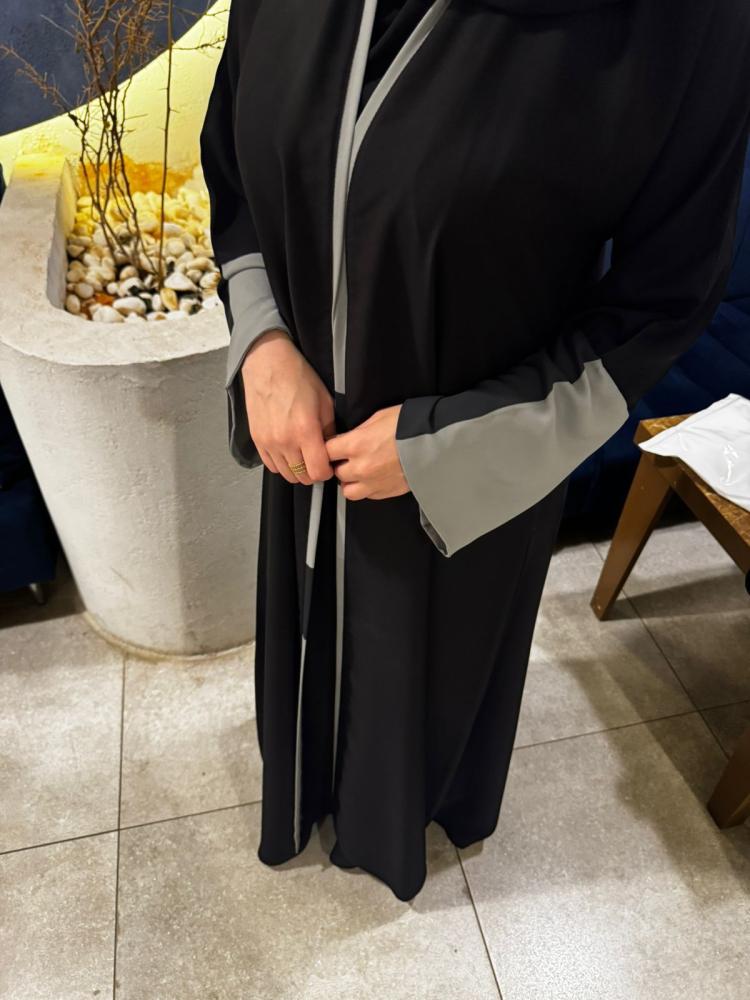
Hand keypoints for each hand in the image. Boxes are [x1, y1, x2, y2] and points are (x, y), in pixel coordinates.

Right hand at [241, 329, 334, 484]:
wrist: (268, 364)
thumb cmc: (299, 378)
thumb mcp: (324, 402)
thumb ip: (330, 430)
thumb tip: (332, 450)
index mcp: (305, 432)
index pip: (318, 472)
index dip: (327, 472)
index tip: (329, 465)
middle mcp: (285, 441)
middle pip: (302, 477)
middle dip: (313, 473)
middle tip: (318, 461)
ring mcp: (268, 442)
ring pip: (286, 474)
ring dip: (298, 471)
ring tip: (304, 458)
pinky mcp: (257, 440)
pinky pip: (271, 465)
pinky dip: (282, 465)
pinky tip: (289, 454)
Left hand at [325, 404, 409, 499]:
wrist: (436, 444)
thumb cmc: (410, 426)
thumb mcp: (379, 417)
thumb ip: (359, 431)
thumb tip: (350, 438)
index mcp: (356, 445)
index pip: (327, 451)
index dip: (330, 447)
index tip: (334, 446)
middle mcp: (361, 467)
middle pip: (336, 472)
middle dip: (340, 464)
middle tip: (348, 457)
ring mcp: (373, 483)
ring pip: (348, 491)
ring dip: (350, 481)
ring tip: (359, 472)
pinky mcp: (386, 492)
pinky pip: (367, 496)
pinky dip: (366, 489)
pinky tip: (374, 478)